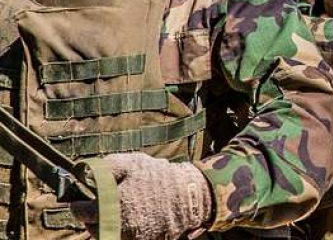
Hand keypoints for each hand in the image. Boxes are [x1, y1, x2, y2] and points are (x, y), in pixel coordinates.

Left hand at [71, 152, 212, 239]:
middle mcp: (117, 226)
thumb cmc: (159, 177)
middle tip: (102, 204)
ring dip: (106, 225)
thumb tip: (83, 171)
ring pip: (106, 235)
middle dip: (92, 217)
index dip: (78, 203)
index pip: (79, 211)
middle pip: (91, 228)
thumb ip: (105, 167)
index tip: (82, 198)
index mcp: (110, 206)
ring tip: (119, 210)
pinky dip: (123, 230)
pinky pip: (124, 237)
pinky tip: (132, 217)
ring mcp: (130, 237)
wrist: (190, 196)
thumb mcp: (132, 163)